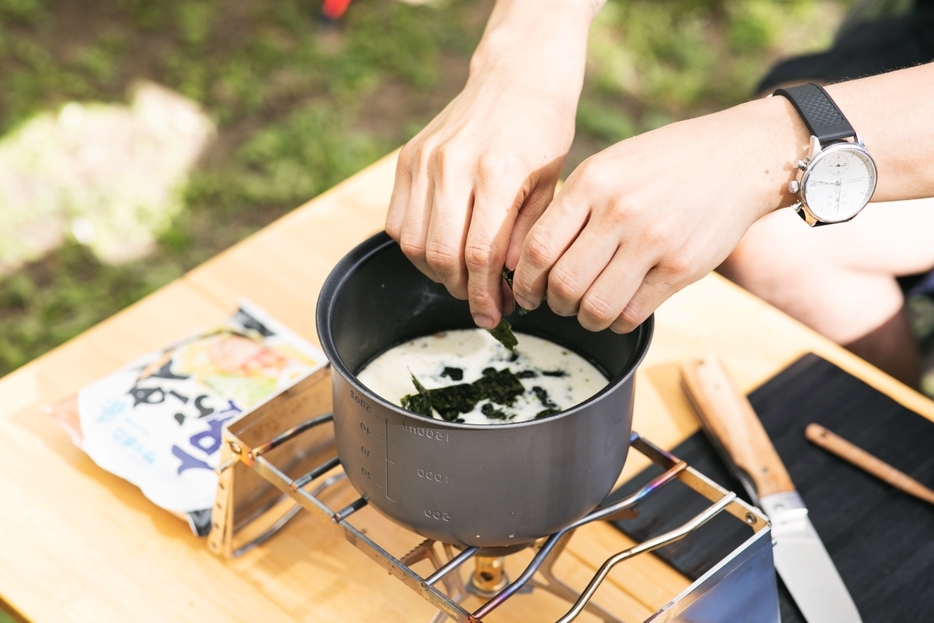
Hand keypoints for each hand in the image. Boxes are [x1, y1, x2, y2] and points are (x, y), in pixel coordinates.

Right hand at [385, 0, 594, 328]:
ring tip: (463, 280)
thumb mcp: (552, 186)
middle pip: (442, 254)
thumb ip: (525, 236)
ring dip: (436, 273)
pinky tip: (442, 252)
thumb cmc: (542, 135)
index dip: (485, 295)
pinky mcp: (407, 158)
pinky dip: (416, 248)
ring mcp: (425, 160)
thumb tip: (504, 284)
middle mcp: (454, 165)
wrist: (515, 80)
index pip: (481, 254)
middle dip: (462, 290)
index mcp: (497, 172)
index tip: (495, 316)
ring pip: (414, 244)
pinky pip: (397, 222)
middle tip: (482, 304)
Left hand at [510, 97, 806, 332]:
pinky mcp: (682, 267)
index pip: (538, 248)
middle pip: (563, 283)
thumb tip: (531, 260)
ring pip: (595, 307)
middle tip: (557, 303)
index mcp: (592, 182)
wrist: (740, 158)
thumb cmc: (663, 164)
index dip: (525, 280)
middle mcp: (619, 211)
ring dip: (584, 318)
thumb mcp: (610, 165)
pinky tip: (619, 310)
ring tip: (587, 310)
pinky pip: (632, 313)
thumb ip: (573, 206)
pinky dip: (617, 321)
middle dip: (553, 303)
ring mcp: (653, 241)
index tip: (526, 291)